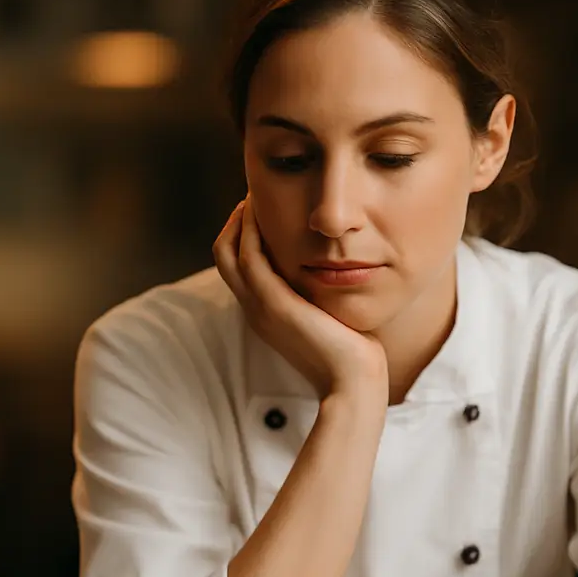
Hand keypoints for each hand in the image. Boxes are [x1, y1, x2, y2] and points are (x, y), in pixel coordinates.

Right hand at [213, 198, 387, 401]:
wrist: (353, 382)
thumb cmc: (352, 354)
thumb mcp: (330, 318)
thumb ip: (322, 296)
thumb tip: (340, 274)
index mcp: (266, 315)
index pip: (239, 268)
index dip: (242, 237)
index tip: (260, 211)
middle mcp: (256, 310)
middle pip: (224, 257)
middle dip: (234, 223)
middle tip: (251, 196)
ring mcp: (260, 308)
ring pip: (228, 253)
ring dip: (239, 219)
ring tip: (254, 194)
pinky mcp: (274, 304)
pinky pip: (249, 257)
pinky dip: (250, 230)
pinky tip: (262, 210)